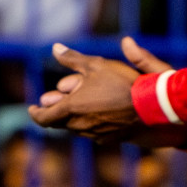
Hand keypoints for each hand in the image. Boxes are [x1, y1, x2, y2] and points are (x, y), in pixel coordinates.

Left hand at [28, 37, 158, 141]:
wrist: (152, 105)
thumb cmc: (122, 82)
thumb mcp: (96, 64)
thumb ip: (72, 58)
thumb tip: (55, 47)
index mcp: (71, 108)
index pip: (43, 118)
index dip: (35, 113)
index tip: (34, 108)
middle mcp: (79, 125)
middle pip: (58, 123)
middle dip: (53, 112)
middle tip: (53, 103)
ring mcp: (95, 134)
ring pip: (75, 129)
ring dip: (71, 118)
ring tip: (76, 106)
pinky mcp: (110, 139)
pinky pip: (92, 133)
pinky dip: (89, 124)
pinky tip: (97, 114)